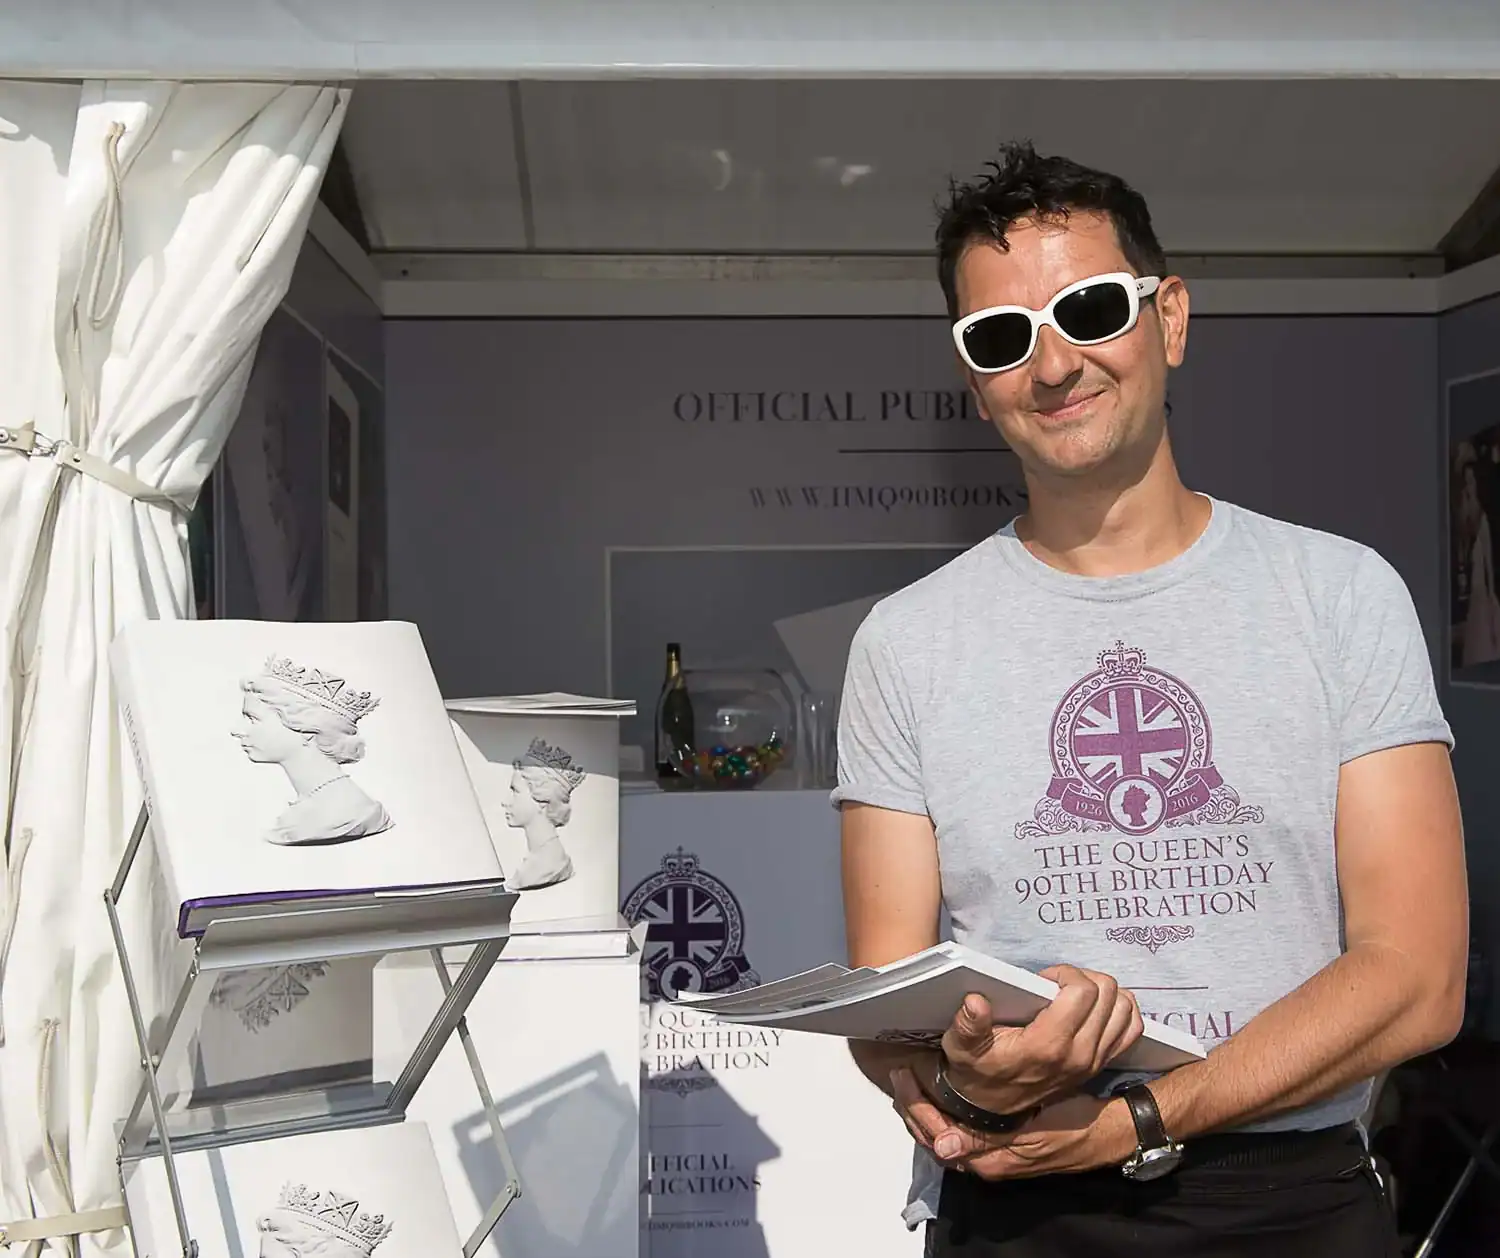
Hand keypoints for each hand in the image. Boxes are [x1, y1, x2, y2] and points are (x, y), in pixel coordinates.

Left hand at [890, 1073, 1134, 1180]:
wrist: (1102, 1134)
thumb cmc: (1068, 1126)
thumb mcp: (1028, 1131)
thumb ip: (984, 1140)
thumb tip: (943, 1147)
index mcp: (986, 1159)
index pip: (934, 1137)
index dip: (916, 1106)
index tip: (905, 1075)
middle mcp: (982, 1160)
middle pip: (931, 1136)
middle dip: (913, 1106)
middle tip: (902, 1073)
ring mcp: (989, 1152)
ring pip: (941, 1132)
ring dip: (925, 1107)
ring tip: (913, 1077)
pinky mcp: (996, 1142)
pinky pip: (957, 1128)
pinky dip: (943, 1108)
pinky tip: (939, 1087)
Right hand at [936, 965, 1142, 1115]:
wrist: (992, 1110)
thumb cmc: (977, 1071)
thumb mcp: (961, 1047)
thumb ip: (967, 1024)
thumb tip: (975, 1001)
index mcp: (1048, 1045)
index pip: (1083, 992)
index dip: (1066, 973)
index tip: (1043, 979)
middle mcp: (1079, 1054)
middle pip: (1109, 993)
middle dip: (1084, 977)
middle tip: (1058, 983)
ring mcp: (1094, 1061)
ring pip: (1126, 1008)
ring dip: (1106, 992)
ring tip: (1076, 993)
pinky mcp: (1101, 1065)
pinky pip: (1131, 1029)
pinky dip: (1120, 1011)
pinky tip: (1095, 1008)